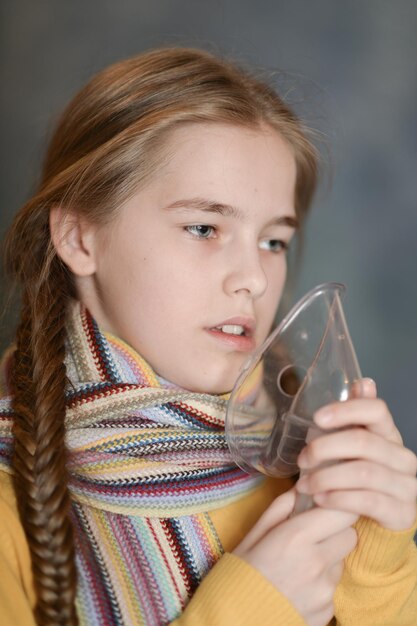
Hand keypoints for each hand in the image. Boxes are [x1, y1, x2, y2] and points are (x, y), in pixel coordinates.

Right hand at [234, 488, 357, 625]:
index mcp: (296, 537)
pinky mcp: (328, 612)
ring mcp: (325, 590)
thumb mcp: (253, 533)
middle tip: (314, 535)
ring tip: (300, 566)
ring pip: (342, 561)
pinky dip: (322, 583)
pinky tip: (299, 586)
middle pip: (350, 534)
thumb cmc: (239, 573)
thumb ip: (281, 507)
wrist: (235, 620)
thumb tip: (301, 489)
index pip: (342, 512)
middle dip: (336, 531)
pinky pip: (334, 587)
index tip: (325, 507)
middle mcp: (317, 563)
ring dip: (328, 558)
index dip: (336, 507)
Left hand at [296, 378, 416, 530]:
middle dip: (325, 448)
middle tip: (302, 459)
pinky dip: (339, 498)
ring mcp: (406, 485)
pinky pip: (368, 500)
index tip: (317, 418)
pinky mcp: (401, 512)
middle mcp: (403, 457)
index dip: (346, 410)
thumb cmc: (359, 475)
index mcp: (390, 435)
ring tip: (304, 484)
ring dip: (326, 477)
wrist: (377, 519)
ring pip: (363, 472)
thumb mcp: (355, 444)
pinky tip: (320, 498)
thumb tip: (363, 382)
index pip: (377, 410)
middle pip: (364, 442)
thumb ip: (356, 416)